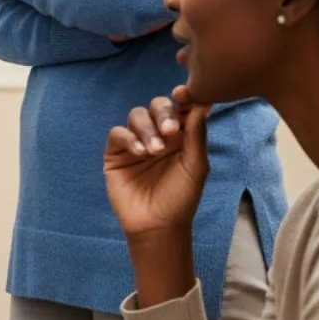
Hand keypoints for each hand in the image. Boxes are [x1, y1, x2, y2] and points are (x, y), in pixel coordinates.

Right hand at [103, 87, 209, 238]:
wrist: (158, 225)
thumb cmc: (181, 197)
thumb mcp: (196, 166)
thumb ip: (197, 135)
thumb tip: (202, 103)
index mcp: (182, 135)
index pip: (181, 107)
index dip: (183, 97)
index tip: (183, 94)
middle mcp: (159, 134)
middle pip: (157, 106)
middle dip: (164, 113)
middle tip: (171, 131)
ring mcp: (136, 142)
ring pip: (137, 115)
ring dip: (147, 128)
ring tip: (154, 151)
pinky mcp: (116, 154)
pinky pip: (118, 133)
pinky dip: (128, 138)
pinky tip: (139, 153)